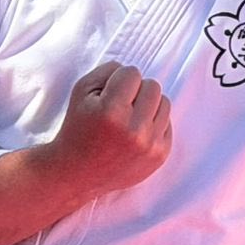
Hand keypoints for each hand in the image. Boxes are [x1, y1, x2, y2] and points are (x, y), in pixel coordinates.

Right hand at [38, 62, 172, 200]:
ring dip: (148, 106)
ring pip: (165, 103)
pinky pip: (168, 124)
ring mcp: (149, 145)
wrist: (76, 173)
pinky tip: (135, 134)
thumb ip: (106, 71)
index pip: (132, 73)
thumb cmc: (77, 130)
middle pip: (153, 86)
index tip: (108, 95)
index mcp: (111, 111)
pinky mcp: (159, 156)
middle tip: (120, 106)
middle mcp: (134, 129)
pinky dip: (153, 125)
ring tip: (128, 119)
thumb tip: (131, 70)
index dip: (118, 80)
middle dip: (136, 91)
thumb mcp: (80, 93)